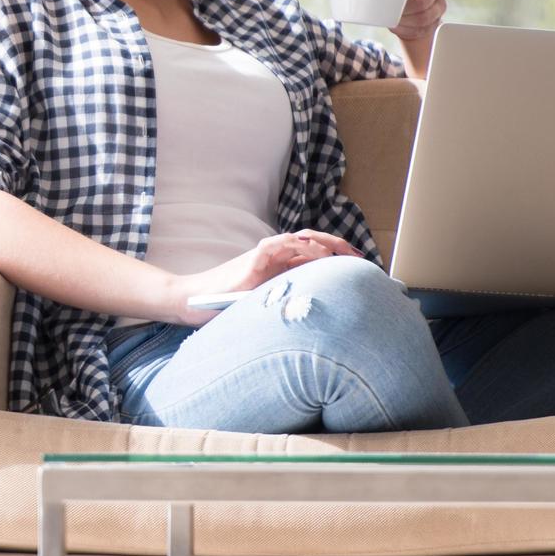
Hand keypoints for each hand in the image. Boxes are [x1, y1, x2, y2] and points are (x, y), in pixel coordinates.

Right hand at [170, 229, 361, 322]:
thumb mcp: (266, 307)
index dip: (338, 257)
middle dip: (339, 247)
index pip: (315, 255)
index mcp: (280, 267)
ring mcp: (264, 256)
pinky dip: (299, 245)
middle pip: (313, 243)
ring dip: (325, 244)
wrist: (194, 302)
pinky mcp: (254, 259)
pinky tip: (316, 252)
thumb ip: (288, 303)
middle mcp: (275, 257)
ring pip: (301, 238)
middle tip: (360, 257)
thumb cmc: (227, 308)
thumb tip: (321, 317)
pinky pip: (280, 245)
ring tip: (344, 253)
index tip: (358, 267)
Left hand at [386, 0, 446, 68]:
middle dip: (404, 8)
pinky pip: (424, 29)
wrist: (404, 3)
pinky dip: (408, 30)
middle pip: (422, 0)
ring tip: (392, 19)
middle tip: (388, 9)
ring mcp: (439, 3)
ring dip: (406, 20)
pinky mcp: (436, 21)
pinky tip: (398, 27)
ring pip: (424, 17)